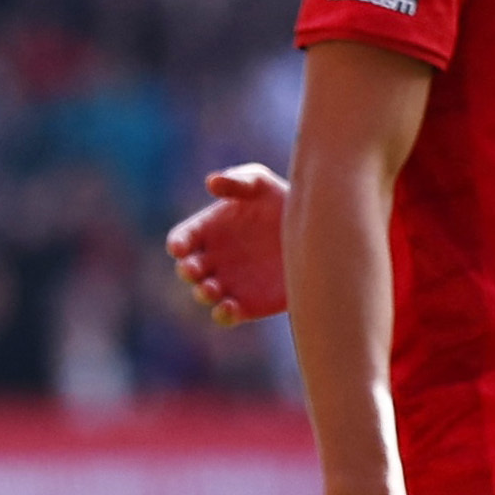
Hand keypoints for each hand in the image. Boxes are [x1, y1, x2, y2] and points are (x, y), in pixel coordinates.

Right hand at [164, 164, 290, 323]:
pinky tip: (230, 307)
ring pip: (205, 294)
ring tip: (211, 288)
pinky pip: (226, 315)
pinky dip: (223, 314)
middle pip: (188, 269)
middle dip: (187, 270)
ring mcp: (229, 282)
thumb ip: (237, 180)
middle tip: (195, 268)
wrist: (316, 231)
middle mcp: (213, 258)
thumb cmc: (280, 200)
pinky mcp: (248, 303)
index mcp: (207, 230)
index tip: (181, 247)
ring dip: (203, 293)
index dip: (178, 244)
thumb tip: (212, 183)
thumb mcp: (261, 182)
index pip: (181, 239)